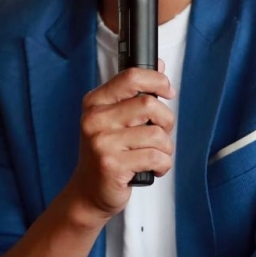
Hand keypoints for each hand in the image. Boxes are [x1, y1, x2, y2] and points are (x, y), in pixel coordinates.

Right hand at [68, 63, 174, 219]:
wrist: (88, 191)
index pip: (130, 77)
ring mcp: (102, 143)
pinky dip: (163, 164)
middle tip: (161, 133)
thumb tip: (160, 65)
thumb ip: (135, 92)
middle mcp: (95, 119)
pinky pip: (155, 157)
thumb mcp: (115, 118)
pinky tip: (153, 168)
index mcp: (95, 102)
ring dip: (165, 148)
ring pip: (156, 134)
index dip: (157, 80)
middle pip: (149, 104)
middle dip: (166, 120)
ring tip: (154, 155)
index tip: (167, 90)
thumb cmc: (107, 152)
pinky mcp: (112, 165)